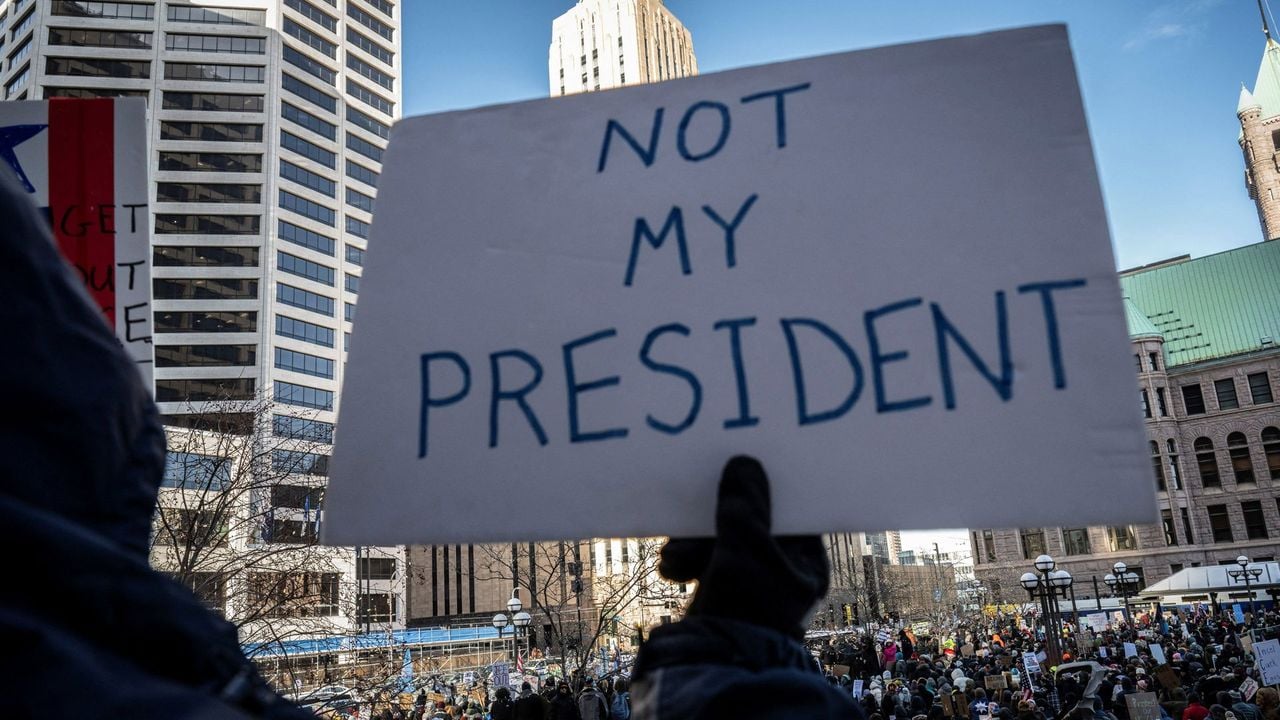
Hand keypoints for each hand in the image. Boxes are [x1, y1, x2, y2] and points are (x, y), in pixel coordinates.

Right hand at [658, 455, 827, 638]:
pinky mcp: (725, 599)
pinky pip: (707, 567)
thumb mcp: (743, 545)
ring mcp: (754, 590)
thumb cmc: (740, 608)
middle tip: (692, 512)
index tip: (740, 471)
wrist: (708, 668)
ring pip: (723, 546)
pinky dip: (688, 564)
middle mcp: (785, 578)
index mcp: (808, 567)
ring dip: (693, 545)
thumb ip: (743, 503)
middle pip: (751, 528)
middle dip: (714, 523)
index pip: (790, 515)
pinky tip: (670, 569)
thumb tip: (744, 462)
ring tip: (673, 555)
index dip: (764, 492)